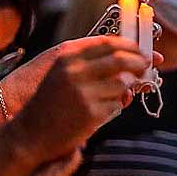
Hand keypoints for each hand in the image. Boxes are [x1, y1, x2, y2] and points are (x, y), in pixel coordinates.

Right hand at [14, 36, 149, 161]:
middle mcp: (76, 71)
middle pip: (121, 59)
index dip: (129, 45)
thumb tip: (125, 56)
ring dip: (128, 87)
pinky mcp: (91, 113)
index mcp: (68, 57)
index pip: (108, 42)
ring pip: (123, 83)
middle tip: (146, 66)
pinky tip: (105, 109)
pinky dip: (116, 106)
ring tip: (123, 92)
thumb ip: (88, 62)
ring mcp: (84, 92)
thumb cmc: (49, 103)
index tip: (140, 50)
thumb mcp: (62, 73)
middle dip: (139, 62)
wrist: (30, 132)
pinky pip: (117, 104)